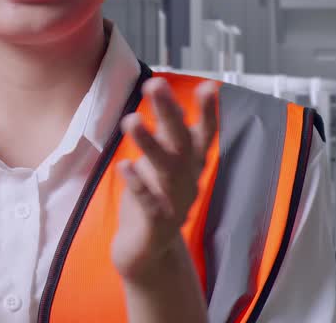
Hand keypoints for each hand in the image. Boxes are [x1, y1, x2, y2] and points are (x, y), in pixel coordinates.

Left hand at [111, 78, 218, 282]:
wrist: (148, 251)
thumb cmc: (155, 196)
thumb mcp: (163, 160)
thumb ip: (166, 129)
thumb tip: (163, 89)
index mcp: (191, 163)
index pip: (203, 133)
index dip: (208, 112)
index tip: (211, 86)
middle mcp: (188, 180)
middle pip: (181, 143)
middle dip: (170, 113)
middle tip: (155, 84)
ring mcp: (175, 203)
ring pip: (165, 170)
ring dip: (149, 144)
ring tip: (130, 120)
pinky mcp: (156, 224)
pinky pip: (148, 202)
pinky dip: (138, 184)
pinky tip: (124, 165)